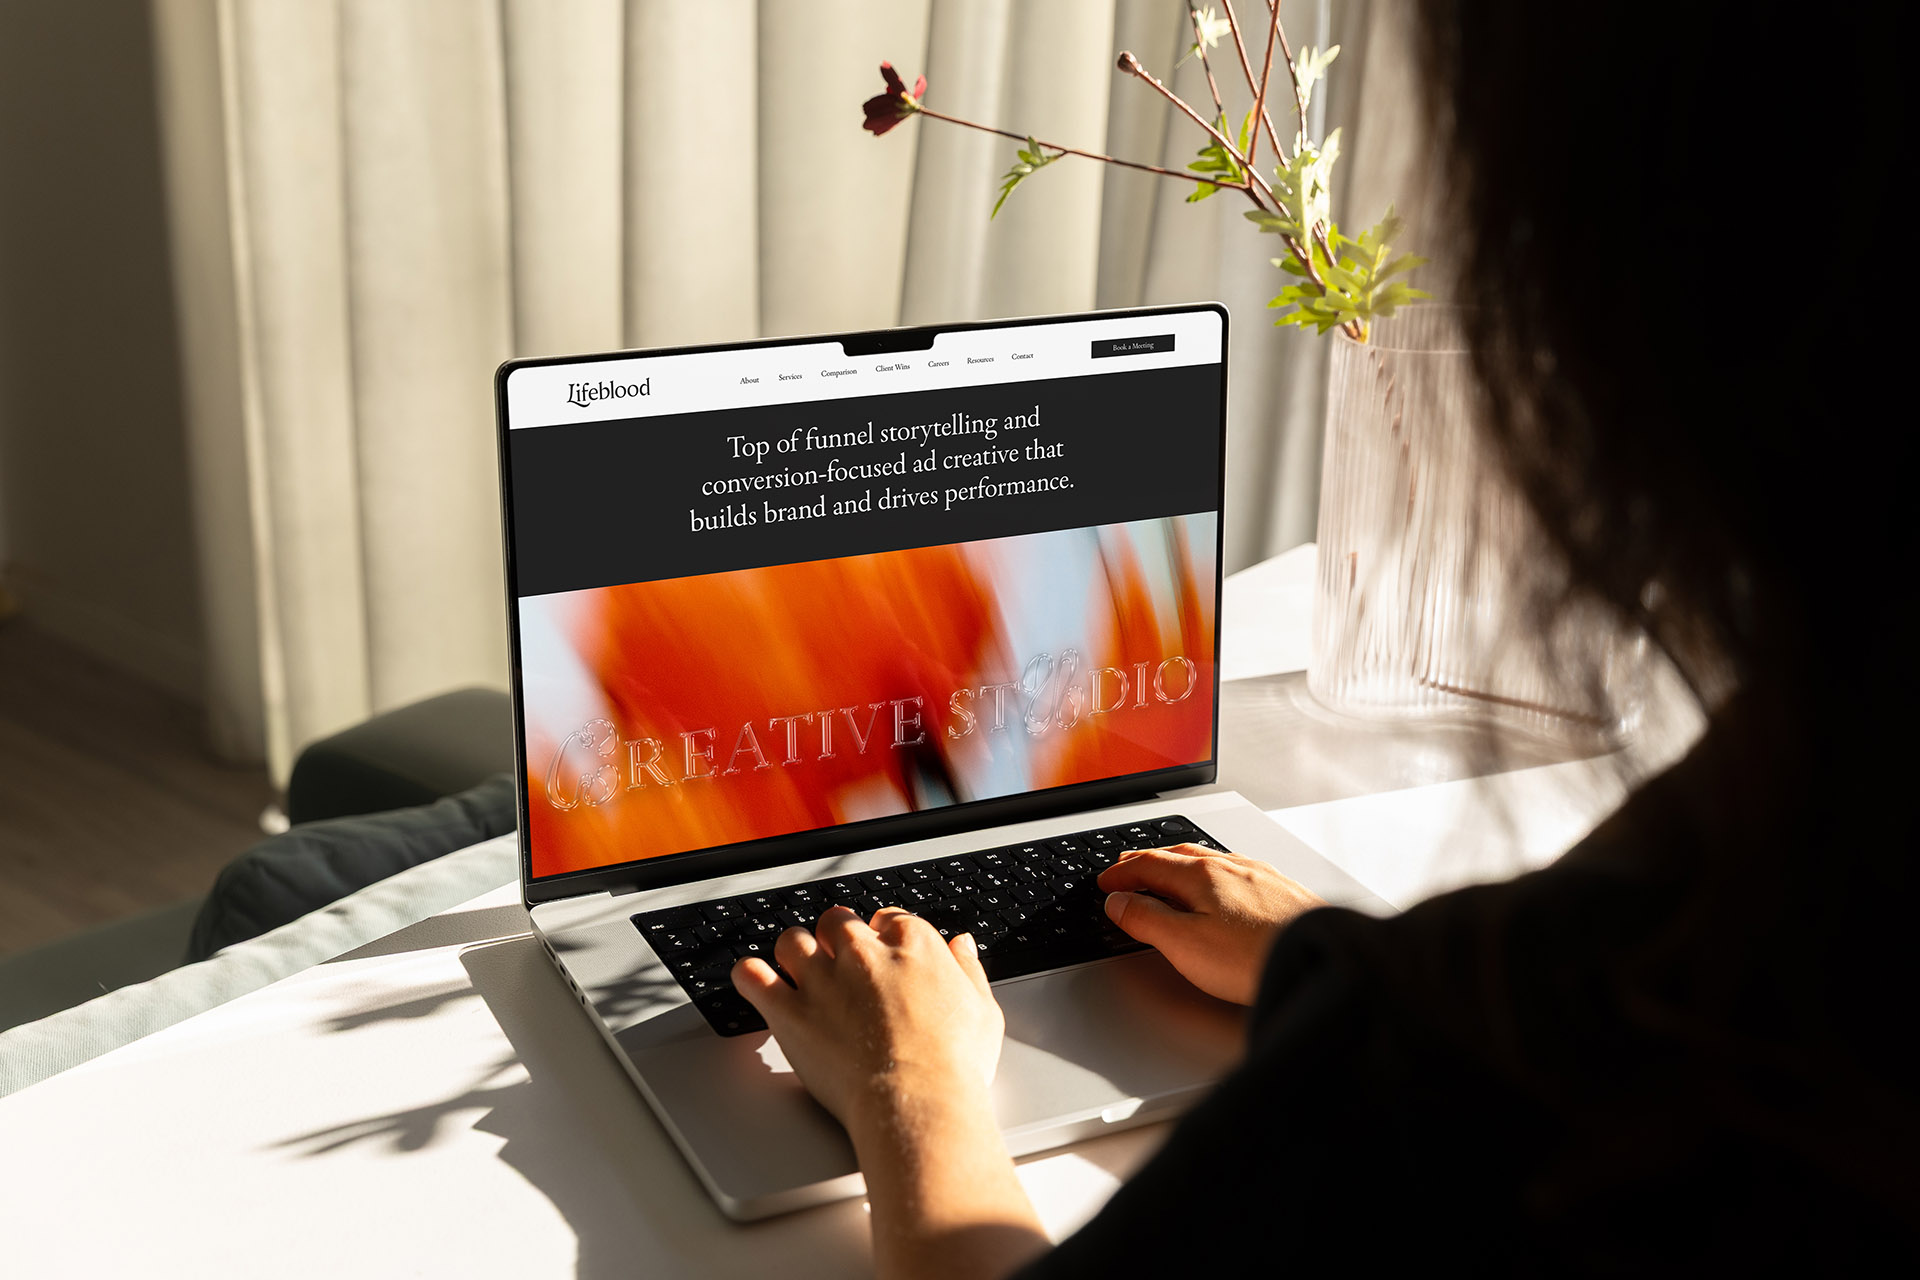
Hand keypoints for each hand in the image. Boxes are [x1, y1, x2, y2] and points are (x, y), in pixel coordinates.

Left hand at [731, 906, 1003, 1135]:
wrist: (916, 1102)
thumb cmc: (953, 1065)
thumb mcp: (982, 1011)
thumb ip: (967, 971)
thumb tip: (961, 946)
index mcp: (912, 945)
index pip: (891, 919)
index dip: (886, 935)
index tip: (885, 951)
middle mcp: (862, 953)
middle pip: (839, 922)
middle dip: (839, 936)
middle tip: (842, 959)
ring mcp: (822, 980)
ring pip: (794, 940)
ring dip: (796, 950)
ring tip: (800, 968)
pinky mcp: (790, 1012)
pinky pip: (754, 977)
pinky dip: (750, 976)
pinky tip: (756, 980)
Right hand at [1099, 843, 1324, 1004]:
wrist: (1319, 957)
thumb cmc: (1255, 957)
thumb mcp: (1185, 945)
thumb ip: (1147, 920)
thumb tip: (1118, 902)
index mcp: (1201, 875)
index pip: (1148, 864)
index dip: (1121, 874)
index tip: (1105, 883)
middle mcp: (1230, 866)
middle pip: (1177, 855)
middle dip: (1146, 862)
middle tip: (1126, 869)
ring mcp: (1258, 875)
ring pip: (1208, 860)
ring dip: (1178, 865)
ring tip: (1165, 874)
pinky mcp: (1280, 890)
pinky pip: (1234, 870)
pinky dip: (1210, 874)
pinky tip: (1218, 886)